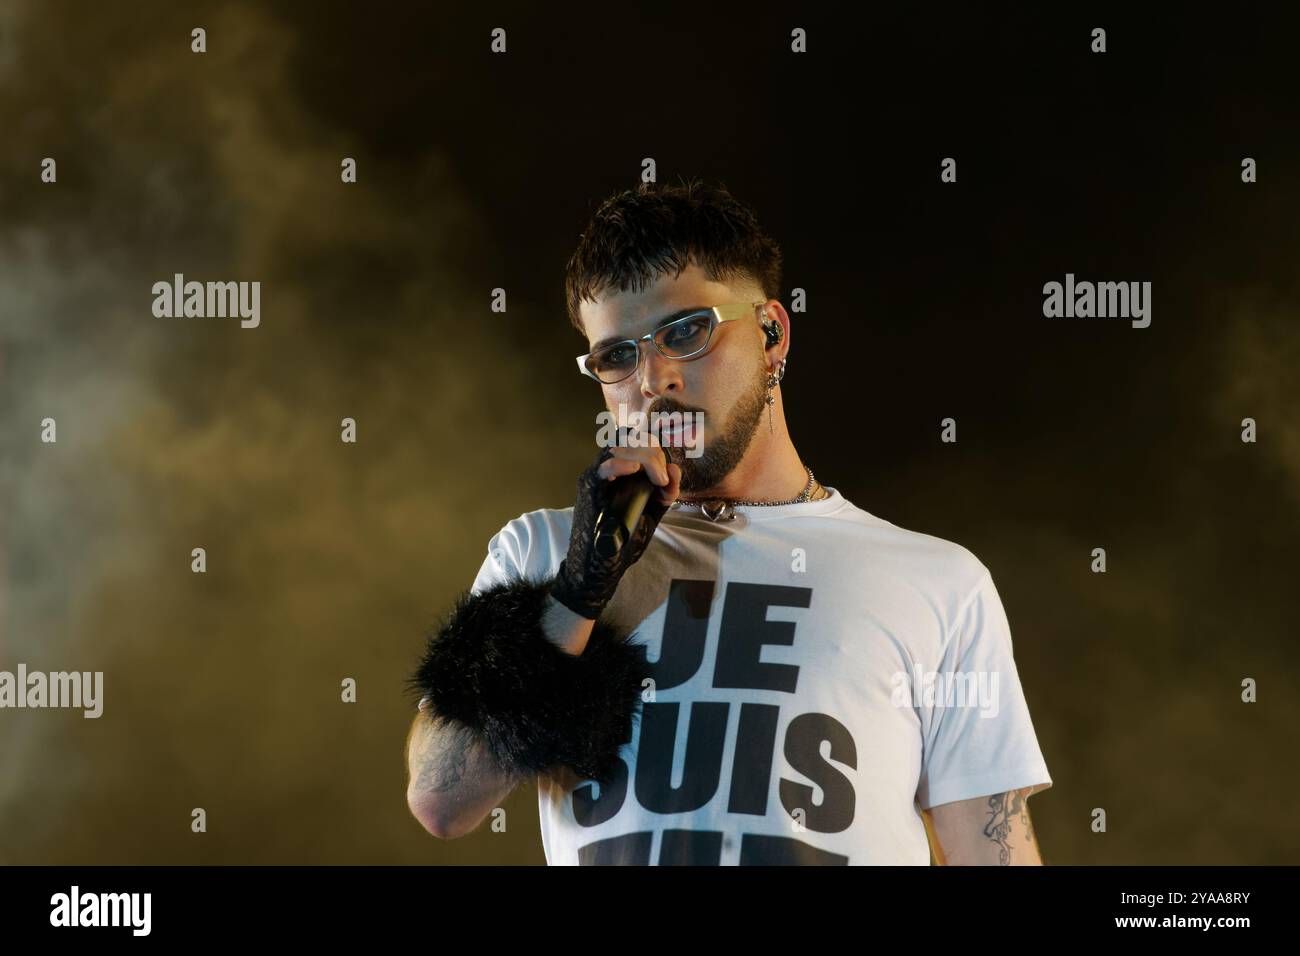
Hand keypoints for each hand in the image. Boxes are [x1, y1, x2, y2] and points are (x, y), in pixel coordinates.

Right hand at [548, 428, 681, 619]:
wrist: (601, 568)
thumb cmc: (623, 541)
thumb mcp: (652, 512)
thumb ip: (665, 492)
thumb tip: (674, 469)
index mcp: (618, 471)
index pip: (633, 438)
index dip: (653, 446)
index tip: (664, 472)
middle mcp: (604, 470)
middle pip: (627, 438)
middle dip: (652, 451)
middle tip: (661, 478)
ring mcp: (595, 479)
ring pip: (616, 448)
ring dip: (642, 457)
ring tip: (656, 480)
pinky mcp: (589, 493)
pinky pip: (602, 470)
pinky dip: (619, 465)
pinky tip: (634, 470)